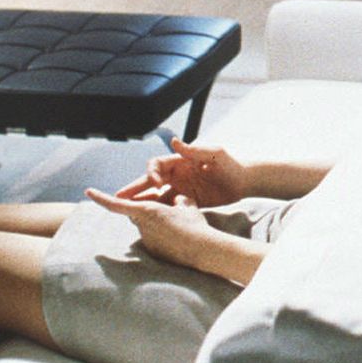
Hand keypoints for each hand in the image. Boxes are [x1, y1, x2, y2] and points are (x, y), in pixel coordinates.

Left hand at [85, 188, 217, 268]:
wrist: (202, 250)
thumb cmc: (194, 224)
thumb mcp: (188, 205)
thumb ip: (179, 200)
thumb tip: (177, 200)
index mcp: (147, 210)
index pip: (117, 204)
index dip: (101, 198)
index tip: (88, 191)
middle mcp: (143, 226)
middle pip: (137, 214)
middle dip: (146, 209)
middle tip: (167, 207)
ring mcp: (147, 240)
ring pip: (148, 227)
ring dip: (159, 224)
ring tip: (182, 226)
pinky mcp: (153, 252)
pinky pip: (155, 240)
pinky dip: (164, 236)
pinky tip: (181, 238)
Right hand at [114, 138, 245, 207]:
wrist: (244, 182)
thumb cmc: (230, 164)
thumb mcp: (214, 154)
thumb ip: (194, 150)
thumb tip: (174, 141)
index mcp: (179, 161)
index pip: (156, 165)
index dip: (151, 173)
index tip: (155, 184)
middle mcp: (176, 175)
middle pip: (149, 181)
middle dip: (133, 189)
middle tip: (117, 198)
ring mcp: (179, 189)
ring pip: (154, 197)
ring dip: (141, 203)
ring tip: (125, 212)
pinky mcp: (186, 202)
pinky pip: (167, 208)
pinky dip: (156, 213)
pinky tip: (146, 221)